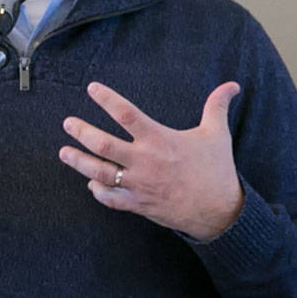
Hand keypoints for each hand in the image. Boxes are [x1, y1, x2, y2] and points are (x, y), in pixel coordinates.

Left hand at [58, 80, 243, 239]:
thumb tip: (232, 85)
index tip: (91, 88)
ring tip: (64, 152)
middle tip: (67, 123)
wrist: (219, 212)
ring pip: (101, 173)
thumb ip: (217, 106)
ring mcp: (139, 185)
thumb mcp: (217, 134)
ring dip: (80, 162)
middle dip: (82, 133)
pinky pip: (112, 200)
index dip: (107, 99)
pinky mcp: (140, 205)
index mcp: (160, 140)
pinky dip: (99, 193)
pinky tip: (90, 185)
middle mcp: (145, 162)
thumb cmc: (217, 170)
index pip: (126, 114)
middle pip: (104, 145)